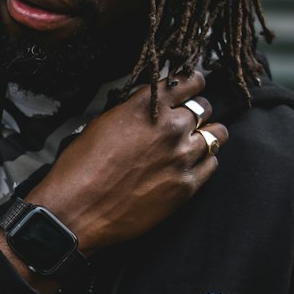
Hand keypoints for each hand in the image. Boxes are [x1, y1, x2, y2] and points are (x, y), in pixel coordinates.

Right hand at [28, 70, 227, 253]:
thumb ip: (132, 111)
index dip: (193, 84)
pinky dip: (204, 161)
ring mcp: (181, 156)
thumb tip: (148, 108)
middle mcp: (170, 126)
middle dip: (197, 111)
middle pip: (204, 107)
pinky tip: (191, 164)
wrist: (76, 211)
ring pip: (216, 134)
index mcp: (147, 106)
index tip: (192, 89)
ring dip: (206, 135)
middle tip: (188, 121)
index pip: (190, 81)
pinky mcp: (186, 186)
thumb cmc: (80, 169)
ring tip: (194, 142)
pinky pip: (212, 164)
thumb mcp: (100, 124)